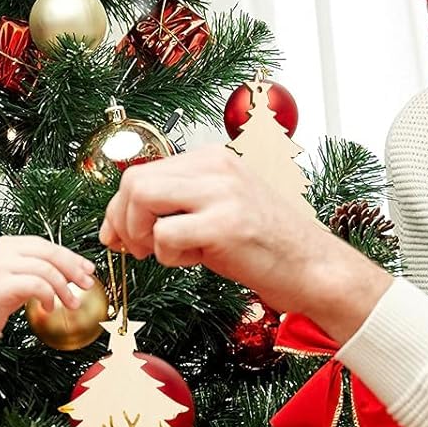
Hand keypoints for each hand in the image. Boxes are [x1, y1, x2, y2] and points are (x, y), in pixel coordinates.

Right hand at [0, 235, 96, 324]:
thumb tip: (75, 273)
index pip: (47, 245)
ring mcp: (2, 265)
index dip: (71, 257)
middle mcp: (6, 250)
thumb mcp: (19, 277)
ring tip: (71, 304)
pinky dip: (49, 296)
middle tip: (87, 285)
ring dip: (64, 288)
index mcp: (11, 243)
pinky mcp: (2, 284)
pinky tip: (49, 308)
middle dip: (73, 269)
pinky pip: (36, 285)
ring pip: (46, 270)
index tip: (88, 269)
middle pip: (50, 253)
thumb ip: (41, 270)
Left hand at [99, 148, 391, 344]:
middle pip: (134, 181)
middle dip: (122, 221)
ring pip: (142, 198)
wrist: (313, 267)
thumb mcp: (216, 210)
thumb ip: (172, 207)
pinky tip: (197, 260)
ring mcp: (222, 193)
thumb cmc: (263, 245)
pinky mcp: (225, 224)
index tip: (118, 236)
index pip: (141, 171)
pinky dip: (168, 255)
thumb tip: (114, 226)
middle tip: (138, 249)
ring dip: (141, 236)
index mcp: (211, 159)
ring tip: (167, 253)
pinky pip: (165, 235)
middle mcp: (215, 167)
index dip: (118, 208)